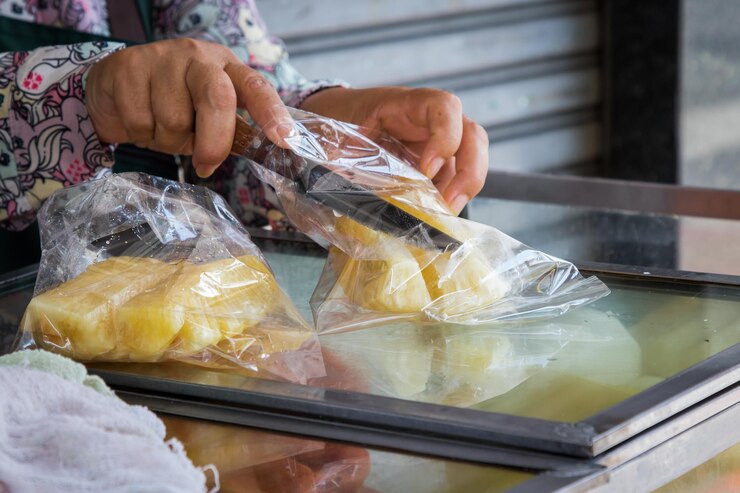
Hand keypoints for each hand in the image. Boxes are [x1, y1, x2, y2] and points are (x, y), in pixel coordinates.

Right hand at [85, 39, 292, 177]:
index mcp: (225, 67)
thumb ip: (226, 131)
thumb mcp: (204, 114)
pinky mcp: (129, 67)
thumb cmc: (170, 104)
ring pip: (174, 120)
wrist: (113, 84)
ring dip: (168, 140)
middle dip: (215, 140)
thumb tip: (239, 158)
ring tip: (161, 128)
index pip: (256, 86)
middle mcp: (198, 56)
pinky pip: (141, 121)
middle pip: (218, 98)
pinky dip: (140, 135)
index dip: (272, 112)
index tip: (284, 139)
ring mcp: (162, 57)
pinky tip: (139, 121)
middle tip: (206, 164)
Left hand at [300, 87, 487, 213]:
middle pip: (472, 136)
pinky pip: (455, 179)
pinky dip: (452, 197)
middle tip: (449, 203)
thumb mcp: (341, 135)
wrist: (338, 118)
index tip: (427, 169)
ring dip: (465, 188)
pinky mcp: (438, 163)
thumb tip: (357, 195)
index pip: (445, 108)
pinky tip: (437, 213)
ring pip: (471, 158)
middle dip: (469, 171)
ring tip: (446, 212)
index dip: (445, 138)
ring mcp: (439, 142)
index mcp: (408, 103)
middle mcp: (432, 121)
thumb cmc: (341, 121)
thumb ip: (352, 158)